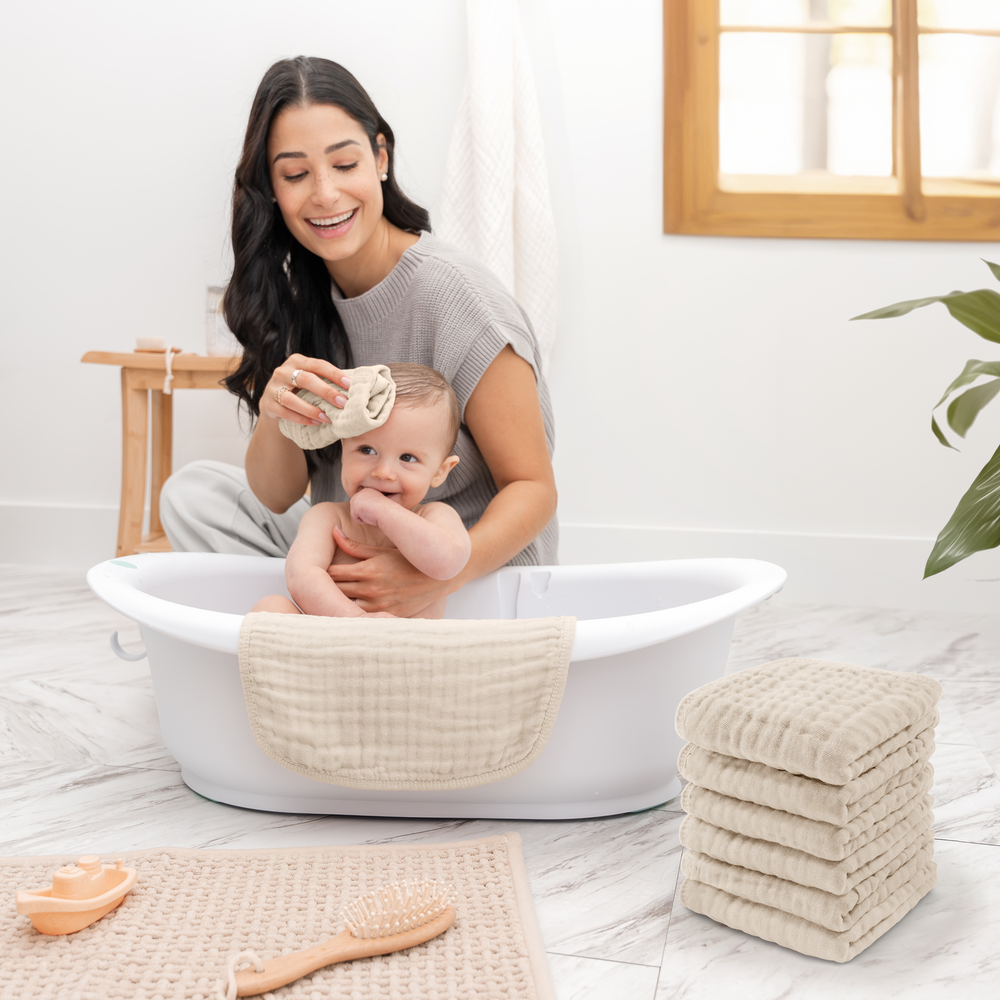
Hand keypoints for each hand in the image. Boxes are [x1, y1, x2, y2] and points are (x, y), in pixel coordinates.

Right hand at [261, 353, 351, 425]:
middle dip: (326, 392)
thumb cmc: (300, 389)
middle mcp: (282, 371)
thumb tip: (353, 386)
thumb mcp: (309, 379)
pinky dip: (301, 418)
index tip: (350, 384)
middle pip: (306, 380)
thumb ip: (325, 379)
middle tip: (342, 403)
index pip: (318, 365)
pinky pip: (285, 412)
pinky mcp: (268, 404)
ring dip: (311, 409)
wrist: (273, 401)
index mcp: (297, 361)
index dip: (334, 374)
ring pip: (291, 399)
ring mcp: (273, 388)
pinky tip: (315, 422)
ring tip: (327, 418)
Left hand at [328, 527, 460, 615]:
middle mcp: (371, 591)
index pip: (332, 574)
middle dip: (328, 587)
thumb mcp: (382, 551)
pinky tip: (352, 609)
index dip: (324, 572)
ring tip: (335, 596)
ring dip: (340, 601)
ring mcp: (378, 607)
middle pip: (335, 590)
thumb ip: (354, 546)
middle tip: (322, 584)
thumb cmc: (408, 561)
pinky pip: (361, 618)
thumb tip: (333, 532)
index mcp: (367, 571)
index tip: (321, 570)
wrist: (438, 578)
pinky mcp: (385, 618)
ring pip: (346, 606)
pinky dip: (354, 613)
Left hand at [349, 488, 387, 526]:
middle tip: (374, 511)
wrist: (387, 512)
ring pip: (355, 512)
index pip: (362, 503)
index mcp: (368, 490)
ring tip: (372, 512)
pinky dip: (362, 520)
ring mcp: (356, 498)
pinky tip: (369, 515)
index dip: (369, 509)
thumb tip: (363, 509)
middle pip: (356, 507)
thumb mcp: (377, 504)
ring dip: (363, 516)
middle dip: (364, 512)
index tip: (377, 509)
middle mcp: (361, 492)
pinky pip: (356, 518)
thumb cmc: (386, 510)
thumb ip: (370, 503)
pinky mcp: (354, 506)